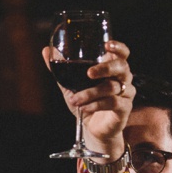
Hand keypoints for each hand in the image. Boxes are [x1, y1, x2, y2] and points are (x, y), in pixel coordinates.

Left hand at [43, 39, 133, 156]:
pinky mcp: (124, 108)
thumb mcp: (69, 85)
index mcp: (112, 69)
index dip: (118, 48)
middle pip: (121, 67)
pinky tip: (84, 108)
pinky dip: (95, 104)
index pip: (122, 54)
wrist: (91, 128)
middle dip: (105, 68)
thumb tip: (45, 51)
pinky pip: (112, 102)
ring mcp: (126, 93)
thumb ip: (60, 69)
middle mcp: (122, 78)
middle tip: (89, 73)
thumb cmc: (85, 102)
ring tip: (74, 100)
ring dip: (90, 93)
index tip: (107, 45)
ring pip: (112, 87)